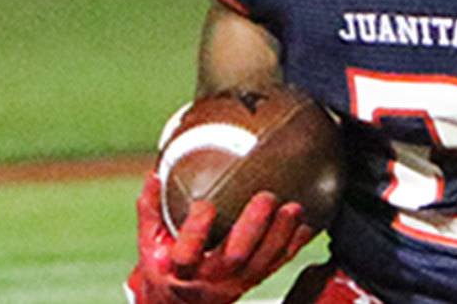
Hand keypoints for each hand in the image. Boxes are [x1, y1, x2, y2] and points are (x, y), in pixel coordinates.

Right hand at [125, 173, 314, 303]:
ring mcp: (235, 284)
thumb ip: (151, 209)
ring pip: (262, 263)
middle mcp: (210, 280)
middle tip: (266, 197)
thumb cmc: (164, 268)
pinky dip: (293, 245)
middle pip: (234, 257)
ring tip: (293, 207)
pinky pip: (277, 265)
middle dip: (253, 227)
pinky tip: (306, 224)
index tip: (204, 204)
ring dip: (280, 234)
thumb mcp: (150, 243)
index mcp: (179, 271)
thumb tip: (154, 173)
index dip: (197, 230)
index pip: (186, 254)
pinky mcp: (253, 282)